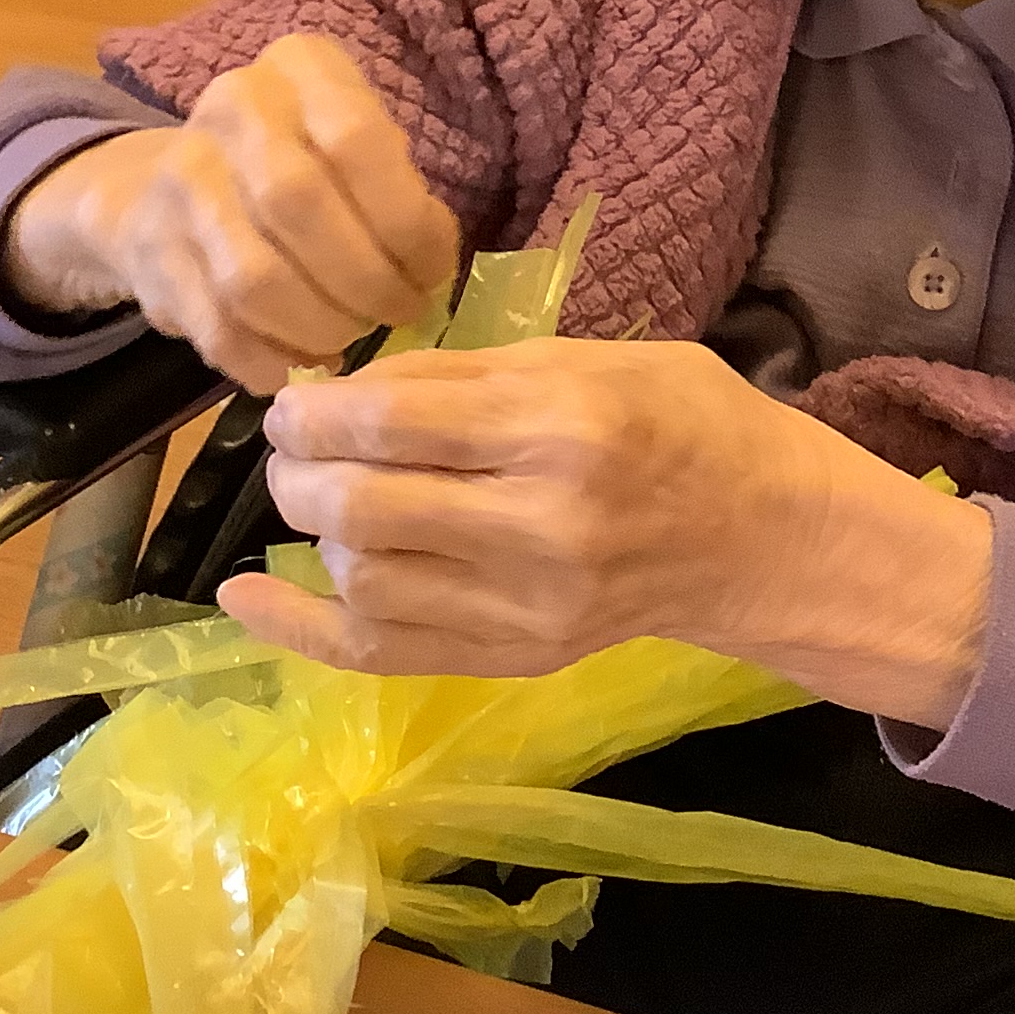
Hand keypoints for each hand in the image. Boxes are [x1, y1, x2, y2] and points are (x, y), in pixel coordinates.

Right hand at [1, 34, 457, 393]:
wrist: (168, 185)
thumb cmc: (301, 165)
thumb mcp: (355, 147)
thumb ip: (399, 191)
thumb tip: (430, 269)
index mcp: (298, 69)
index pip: (356, 141)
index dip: (406, 222)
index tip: (431, 272)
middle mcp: (230, 108)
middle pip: (299, 206)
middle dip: (365, 280)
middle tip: (397, 311)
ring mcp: (178, 181)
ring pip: (254, 279)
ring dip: (322, 326)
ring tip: (352, 334)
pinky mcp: (149, 255)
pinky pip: (219, 329)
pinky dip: (275, 360)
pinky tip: (308, 362)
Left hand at [219, 338, 994, 725]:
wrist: (768, 537)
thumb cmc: (689, 421)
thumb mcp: (597, 356)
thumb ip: (476, 373)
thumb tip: (353, 387)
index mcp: (564, 428)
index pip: (394, 422)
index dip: (317, 411)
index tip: (292, 399)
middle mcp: (542, 525)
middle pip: (363, 504)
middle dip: (301, 469)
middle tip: (292, 445)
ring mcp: (530, 605)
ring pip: (365, 578)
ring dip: (314, 533)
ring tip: (315, 497)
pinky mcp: (521, 657)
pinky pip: (385, 652)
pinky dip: (302, 630)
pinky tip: (246, 598)